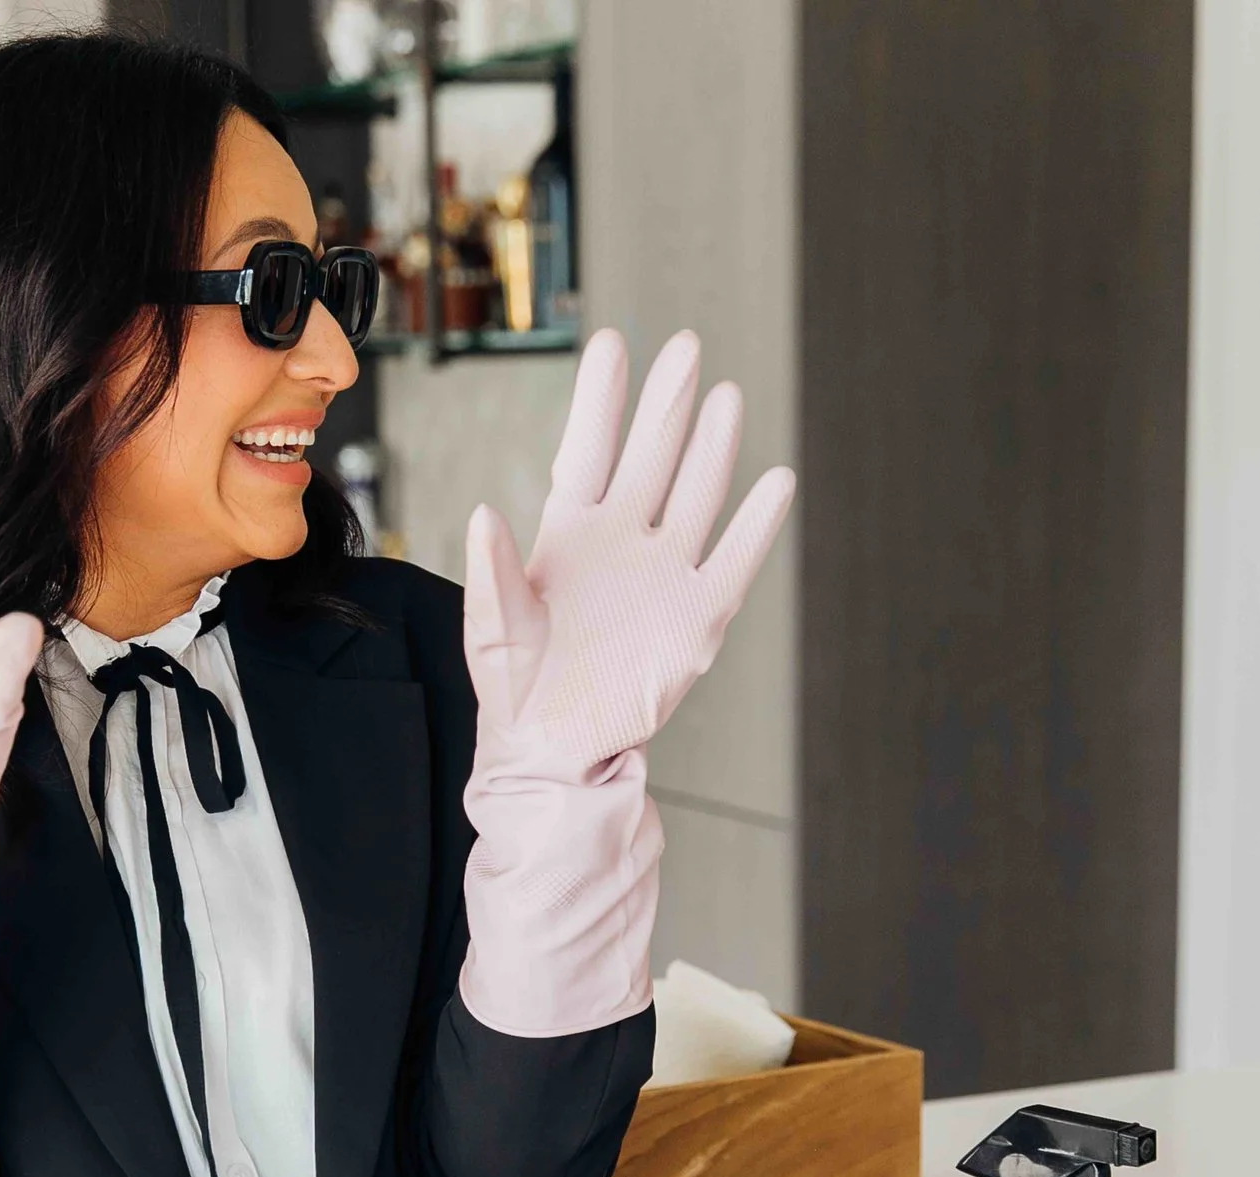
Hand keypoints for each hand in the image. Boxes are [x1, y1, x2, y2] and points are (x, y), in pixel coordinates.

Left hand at [464, 329, 795, 767]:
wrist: (555, 750)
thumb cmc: (515, 688)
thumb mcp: (493, 632)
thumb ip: (493, 574)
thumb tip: (483, 513)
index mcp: (565, 536)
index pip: (587, 452)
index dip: (600, 400)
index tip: (612, 343)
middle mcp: (620, 543)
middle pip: (650, 458)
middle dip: (666, 403)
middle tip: (683, 346)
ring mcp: (662, 574)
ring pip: (695, 496)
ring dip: (712, 449)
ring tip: (726, 394)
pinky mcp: (697, 617)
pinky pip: (733, 561)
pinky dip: (756, 525)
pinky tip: (776, 484)